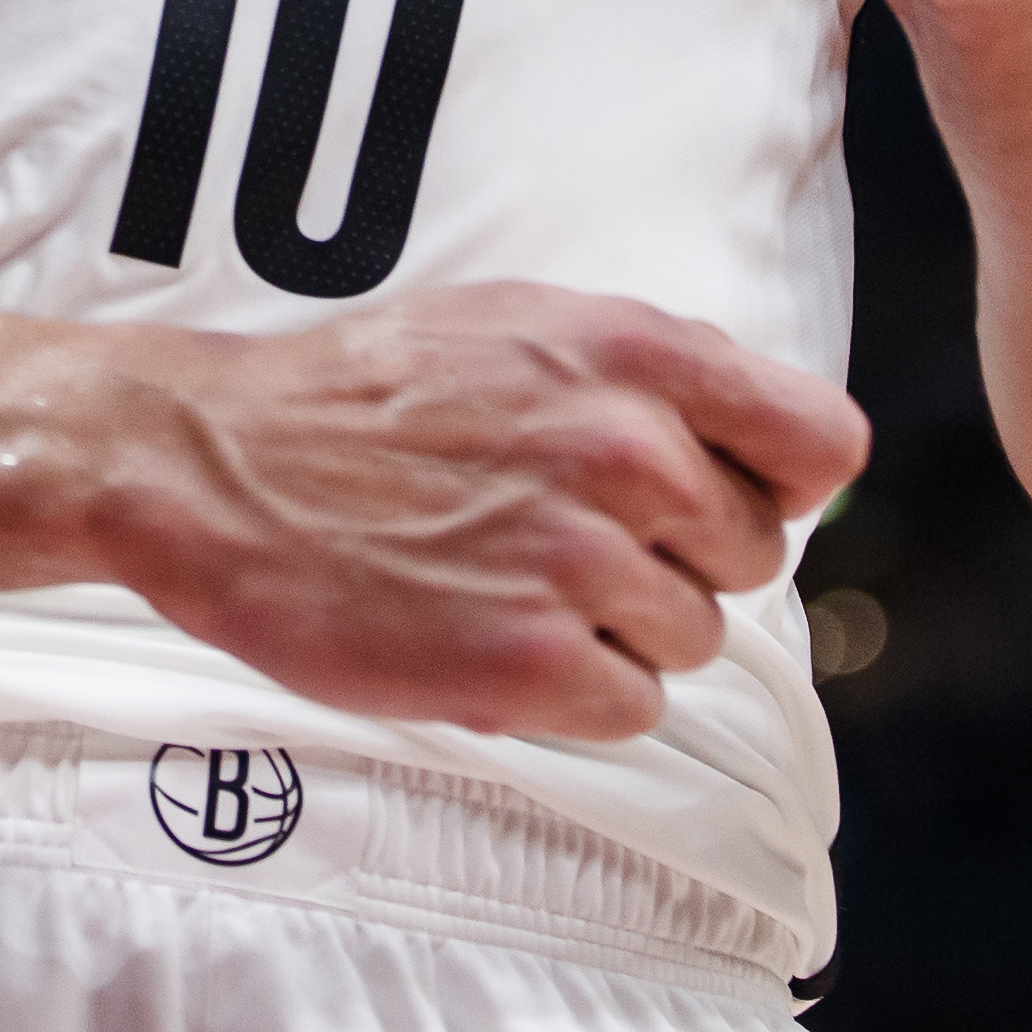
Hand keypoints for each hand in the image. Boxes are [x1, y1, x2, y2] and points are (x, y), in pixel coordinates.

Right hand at [89, 279, 869, 737]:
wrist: (209, 467)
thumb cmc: (360, 397)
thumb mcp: (518, 324)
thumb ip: (650, 373)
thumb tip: (769, 442)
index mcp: (632, 356)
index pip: (822, 443)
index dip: (781, 482)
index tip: (721, 498)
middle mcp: (624, 453)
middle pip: (751, 556)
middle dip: (675, 560)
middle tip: (561, 542)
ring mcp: (579, 563)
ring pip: (690, 638)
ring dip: (616, 631)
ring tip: (509, 586)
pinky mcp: (530, 667)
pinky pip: (630, 707)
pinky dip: (571, 694)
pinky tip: (491, 641)